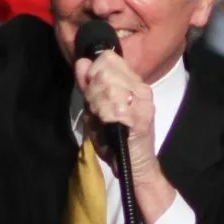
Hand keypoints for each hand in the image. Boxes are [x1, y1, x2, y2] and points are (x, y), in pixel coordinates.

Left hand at [75, 51, 175, 223]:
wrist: (135, 166)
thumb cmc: (115, 139)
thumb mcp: (97, 108)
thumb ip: (88, 86)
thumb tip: (81, 62)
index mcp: (133, 82)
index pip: (108, 58)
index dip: (94, 71)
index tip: (92, 90)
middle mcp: (140, 88)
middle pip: (105, 69)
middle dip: (93, 88)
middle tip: (96, 107)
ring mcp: (143, 101)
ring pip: (107, 84)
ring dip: (97, 101)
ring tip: (102, 116)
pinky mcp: (140, 116)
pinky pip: (112, 105)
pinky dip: (103, 113)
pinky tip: (107, 122)